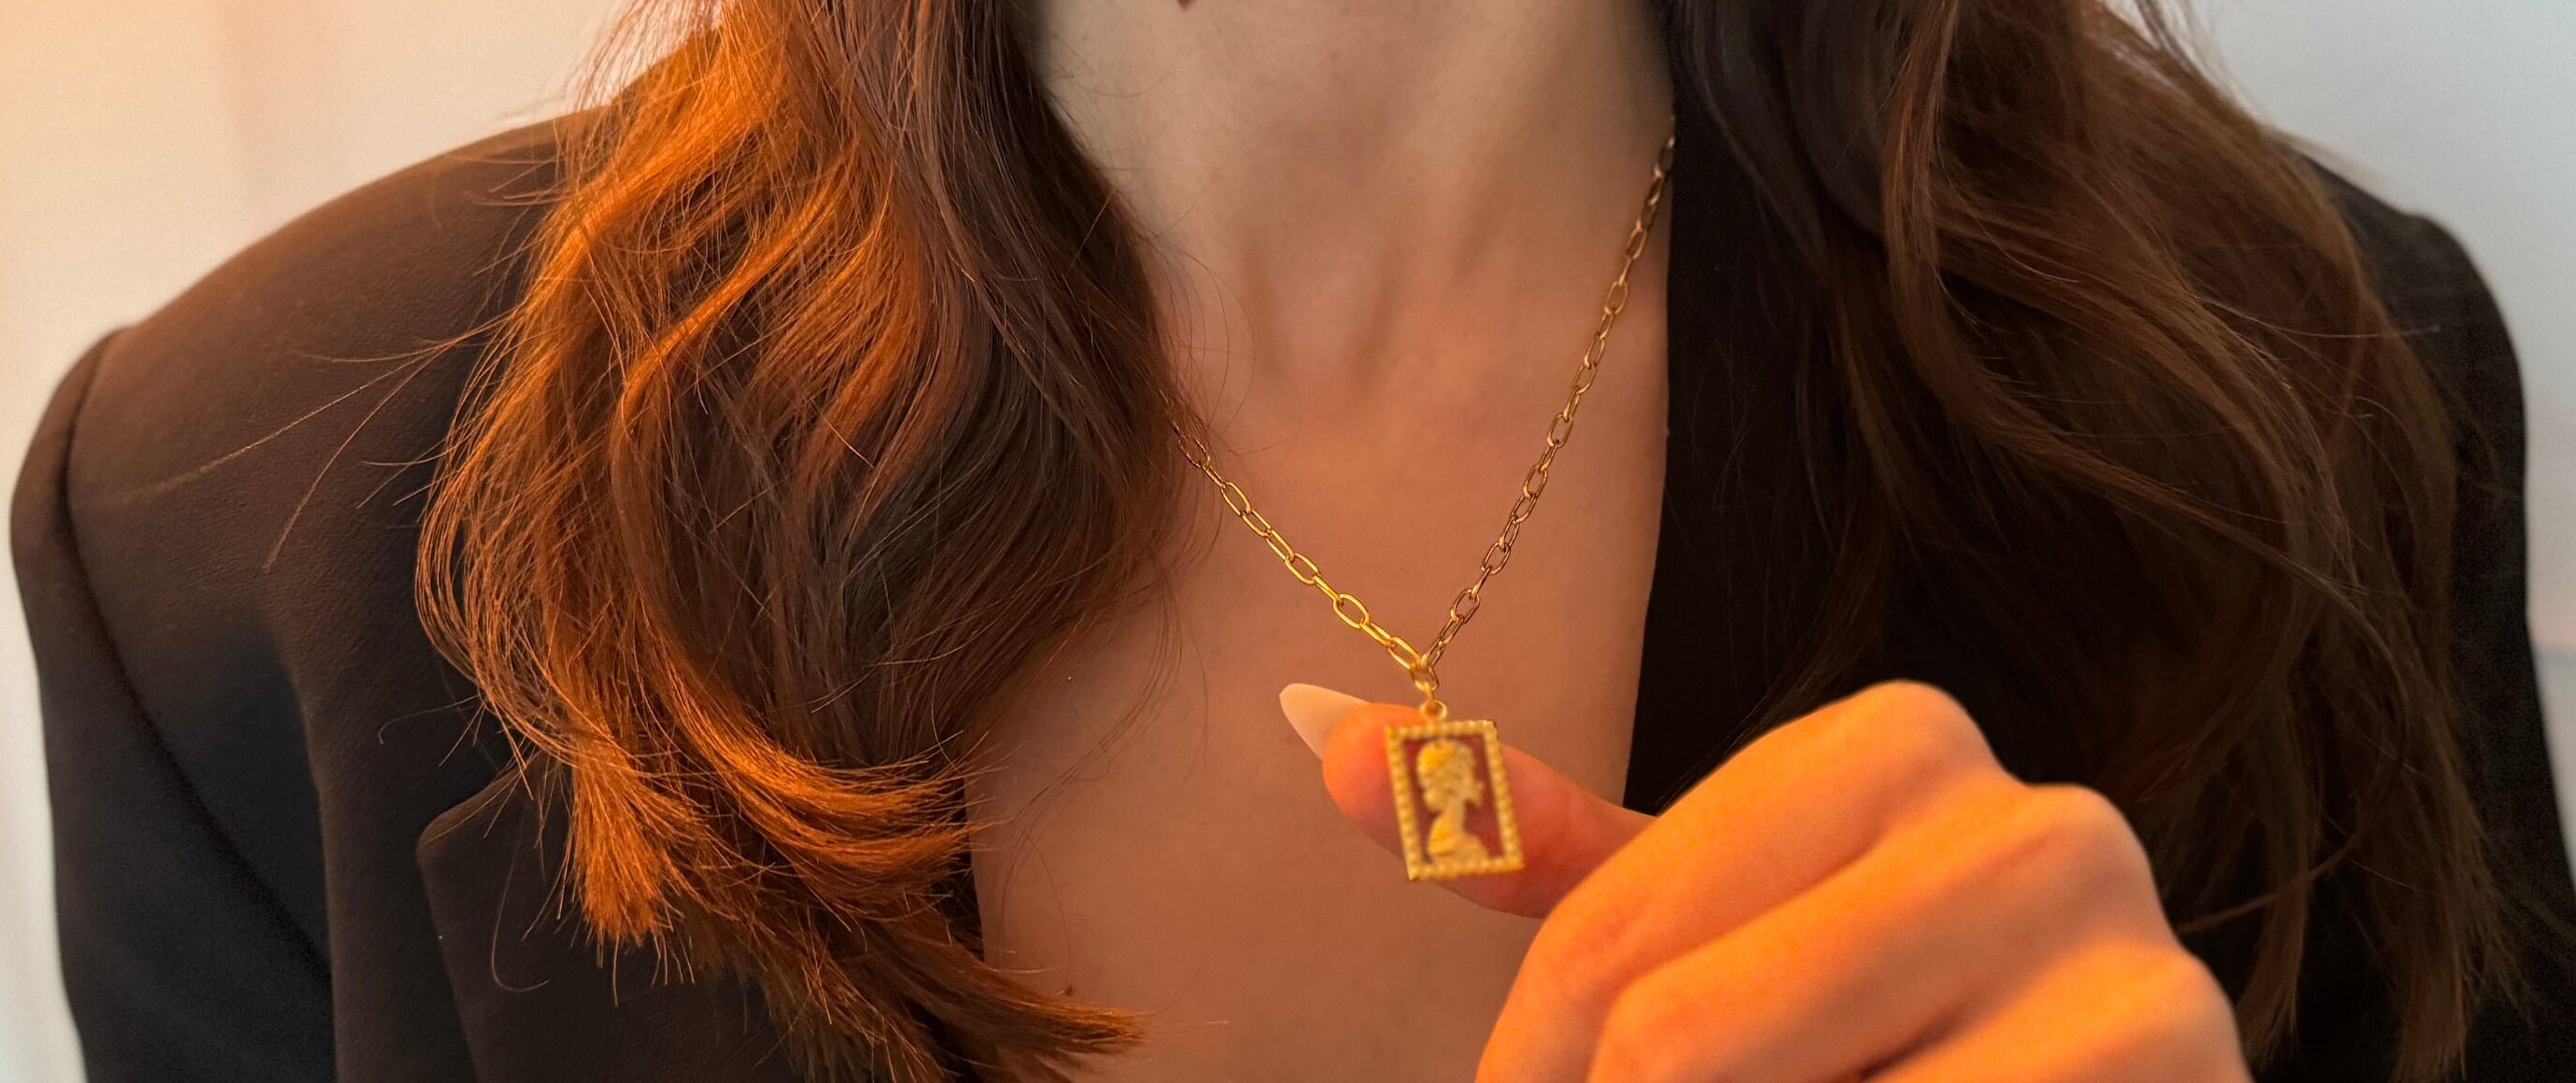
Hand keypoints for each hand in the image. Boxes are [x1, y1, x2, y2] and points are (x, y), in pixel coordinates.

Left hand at [1287, 679, 2251, 1082]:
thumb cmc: (1876, 1038)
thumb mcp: (1720, 930)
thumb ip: (1554, 850)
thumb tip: (1312, 725)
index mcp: (1899, 741)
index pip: (1608, 950)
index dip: (1531, 1076)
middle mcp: (2038, 825)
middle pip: (1681, 1050)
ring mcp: (2138, 968)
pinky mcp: (2183, 1078)